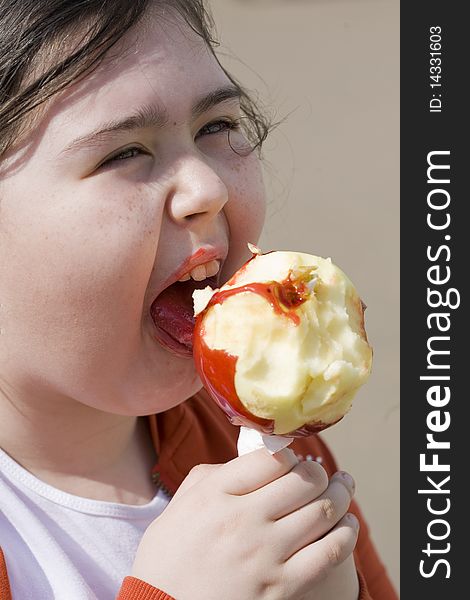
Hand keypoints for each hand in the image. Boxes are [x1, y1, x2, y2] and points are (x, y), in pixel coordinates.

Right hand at [132, 449, 358, 599]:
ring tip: (344, 489)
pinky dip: (346, 534)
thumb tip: (254, 459)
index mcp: (216, 493)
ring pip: (323, 511)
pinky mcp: (280, 587)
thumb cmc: (170, 556)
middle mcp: (243, 519)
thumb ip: (215, 474)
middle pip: (304, 480)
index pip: (273, 458)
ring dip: (341, 494)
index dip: (289, 454)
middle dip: (320, 472)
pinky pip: (329, 553)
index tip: (292, 460)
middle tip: (323, 473)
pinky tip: (348, 525)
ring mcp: (264, 554)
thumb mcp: (181, 504)